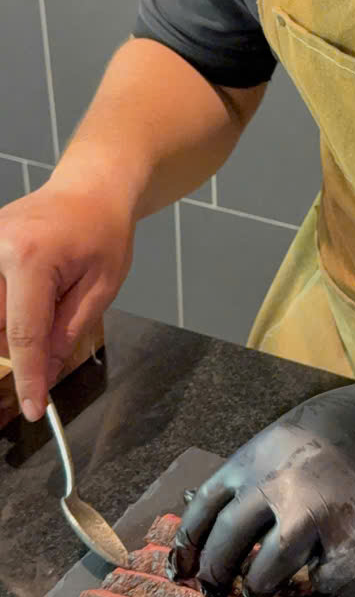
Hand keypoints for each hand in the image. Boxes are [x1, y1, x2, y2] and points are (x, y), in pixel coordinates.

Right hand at [0, 181, 133, 419]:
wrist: (90, 188)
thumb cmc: (103, 231)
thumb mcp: (100, 288)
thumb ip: (67, 334)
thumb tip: (44, 377)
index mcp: (30, 258)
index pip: (22, 336)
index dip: (28, 377)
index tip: (33, 408)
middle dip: (25, 343)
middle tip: (54, 327)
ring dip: (16, 323)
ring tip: (51, 293)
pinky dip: (8, 308)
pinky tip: (33, 291)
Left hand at [170, 373, 354, 595]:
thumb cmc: (354, 421)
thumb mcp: (292, 431)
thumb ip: (262, 468)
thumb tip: (233, 509)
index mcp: (258, 455)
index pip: (204, 507)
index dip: (189, 542)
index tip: (184, 563)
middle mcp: (277, 486)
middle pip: (226, 548)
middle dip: (218, 574)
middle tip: (219, 587)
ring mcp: (314, 517)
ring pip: (265, 575)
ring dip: (262, 586)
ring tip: (266, 586)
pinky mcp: (351, 542)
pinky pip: (318, 582)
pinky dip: (316, 581)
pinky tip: (322, 568)